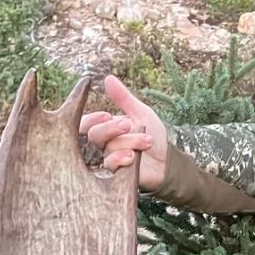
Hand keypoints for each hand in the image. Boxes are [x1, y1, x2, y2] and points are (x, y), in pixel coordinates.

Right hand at [78, 75, 168, 193]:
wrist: (168, 160)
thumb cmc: (152, 135)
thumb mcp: (140, 113)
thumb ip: (123, 98)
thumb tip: (108, 78)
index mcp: (104, 128)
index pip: (86, 123)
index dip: (93, 119)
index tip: (108, 114)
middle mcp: (102, 145)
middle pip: (93, 135)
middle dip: (111, 128)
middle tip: (128, 125)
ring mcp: (108, 160)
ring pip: (107, 149)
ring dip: (129, 142)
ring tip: (146, 141)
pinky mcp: (115, 175)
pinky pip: (110, 165)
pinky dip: (121, 158)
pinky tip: (133, 156)